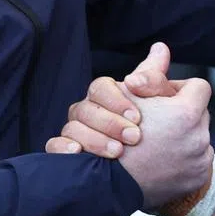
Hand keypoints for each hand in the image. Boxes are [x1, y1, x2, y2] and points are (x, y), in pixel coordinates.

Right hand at [45, 43, 180, 157]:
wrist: (146, 166)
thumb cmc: (152, 128)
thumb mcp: (158, 103)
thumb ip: (155, 78)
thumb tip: (160, 48)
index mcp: (105, 96)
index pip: (101, 87)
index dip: (117, 100)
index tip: (137, 116)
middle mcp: (87, 111)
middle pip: (86, 108)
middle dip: (111, 123)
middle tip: (135, 137)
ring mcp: (74, 131)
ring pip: (72, 128)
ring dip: (95, 139)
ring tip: (118, 152)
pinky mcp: (66, 153)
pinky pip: (54, 146)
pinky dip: (63, 148)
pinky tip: (77, 153)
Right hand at [113, 78, 213, 208]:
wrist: (107, 186)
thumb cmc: (112, 134)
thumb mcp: (126, 96)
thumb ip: (149, 73)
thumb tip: (162, 49)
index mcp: (185, 113)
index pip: (197, 87)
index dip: (178, 89)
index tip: (161, 98)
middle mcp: (199, 138)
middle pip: (198, 113)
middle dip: (179, 114)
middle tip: (156, 122)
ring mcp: (199, 161)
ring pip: (198, 138)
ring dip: (181, 137)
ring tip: (157, 144)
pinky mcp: (196, 179)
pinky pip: (197, 162)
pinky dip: (183, 160)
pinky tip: (161, 162)